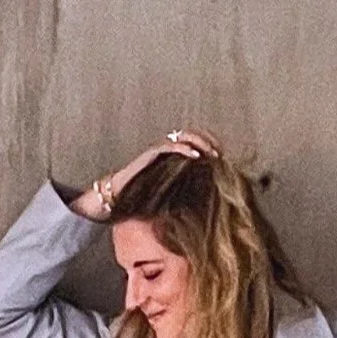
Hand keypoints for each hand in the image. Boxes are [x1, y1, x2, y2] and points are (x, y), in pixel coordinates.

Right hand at [72, 130, 217, 220]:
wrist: (114, 198)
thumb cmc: (137, 199)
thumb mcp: (167, 195)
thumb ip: (182, 191)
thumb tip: (203, 201)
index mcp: (171, 158)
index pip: (194, 144)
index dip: (209, 146)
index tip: (222, 157)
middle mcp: (165, 151)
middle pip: (192, 136)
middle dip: (208, 141)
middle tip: (220, 154)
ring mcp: (157, 151)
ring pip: (183, 137)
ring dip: (200, 143)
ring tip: (212, 154)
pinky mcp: (149, 155)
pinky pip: (169, 146)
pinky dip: (184, 149)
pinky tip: (195, 156)